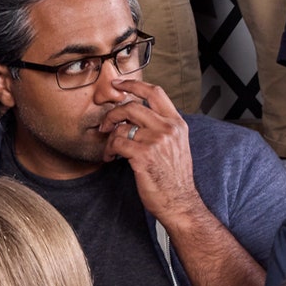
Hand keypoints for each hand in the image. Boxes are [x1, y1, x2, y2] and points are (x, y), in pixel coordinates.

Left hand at [96, 81, 200, 228]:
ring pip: (121, 127)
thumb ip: (162, 127)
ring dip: (110, 137)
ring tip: (110, 149)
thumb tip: (138, 114)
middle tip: (105, 124)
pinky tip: (110, 158)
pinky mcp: (143, 156)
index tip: (118, 84)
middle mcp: (168, 129)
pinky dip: (109, 150)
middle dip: (112, 114)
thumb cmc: (175, 177)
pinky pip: (117, 143)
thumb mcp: (177, 144)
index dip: (133, 85)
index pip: (155, 92)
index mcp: (177, 123)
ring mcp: (156, 141)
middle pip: (131, 106)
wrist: (180, 202)